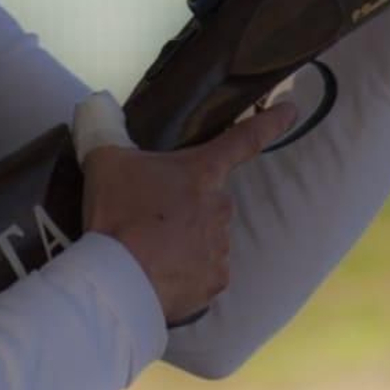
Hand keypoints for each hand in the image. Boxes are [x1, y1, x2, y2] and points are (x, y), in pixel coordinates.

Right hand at [81, 103, 294, 321]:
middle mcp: (221, 206)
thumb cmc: (118, 212)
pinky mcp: (215, 283)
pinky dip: (185, 275)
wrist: (119, 278)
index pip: (244, 139)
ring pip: (207, 239)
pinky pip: (203, 274)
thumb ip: (105, 131)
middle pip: (209, 200)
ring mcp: (221, 247)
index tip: (292, 110)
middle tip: (149, 219)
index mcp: (203, 172)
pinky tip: (159, 276)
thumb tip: (97, 106)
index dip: (270, 122)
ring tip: (149, 252)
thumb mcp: (105, 162)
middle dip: (186, 208)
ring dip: (185, 242)